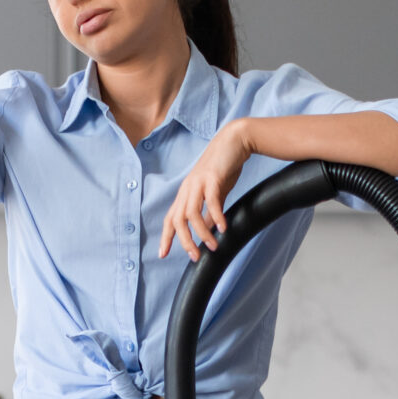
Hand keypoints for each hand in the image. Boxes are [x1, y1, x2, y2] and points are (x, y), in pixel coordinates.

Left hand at [161, 123, 251, 259]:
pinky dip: (216, 217)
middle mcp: (188, 188)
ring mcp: (198, 182)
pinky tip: (223, 229)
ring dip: (201, 233)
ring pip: (191, 213)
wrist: (235, 141)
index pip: (171, 218)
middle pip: (178, 220)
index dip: (166, 237)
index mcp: (186, 193)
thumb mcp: (215, 193)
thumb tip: (209, 229)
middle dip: (184, 241)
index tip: (162, 254)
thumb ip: (210, 211)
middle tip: (195, 257)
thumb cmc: (224, 167)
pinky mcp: (212, 178)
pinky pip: (211, 201)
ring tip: (212, 246)